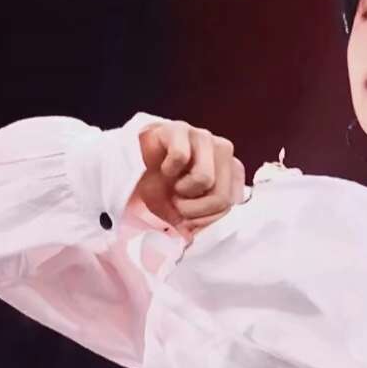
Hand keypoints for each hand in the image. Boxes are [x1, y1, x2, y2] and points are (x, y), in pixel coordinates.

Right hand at [137, 121, 248, 237]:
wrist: (133, 165)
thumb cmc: (164, 187)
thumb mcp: (186, 212)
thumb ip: (203, 224)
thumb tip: (204, 238)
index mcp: (232, 170)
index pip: (232, 205)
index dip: (208, 219)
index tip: (190, 218)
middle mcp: (223, 150)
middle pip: (222, 197)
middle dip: (195, 210)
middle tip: (177, 203)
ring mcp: (203, 136)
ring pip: (204, 179)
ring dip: (182, 190)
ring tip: (172, 185)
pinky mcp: (179, 128)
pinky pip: (181, 157)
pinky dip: (168, 170)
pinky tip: (162, 167)